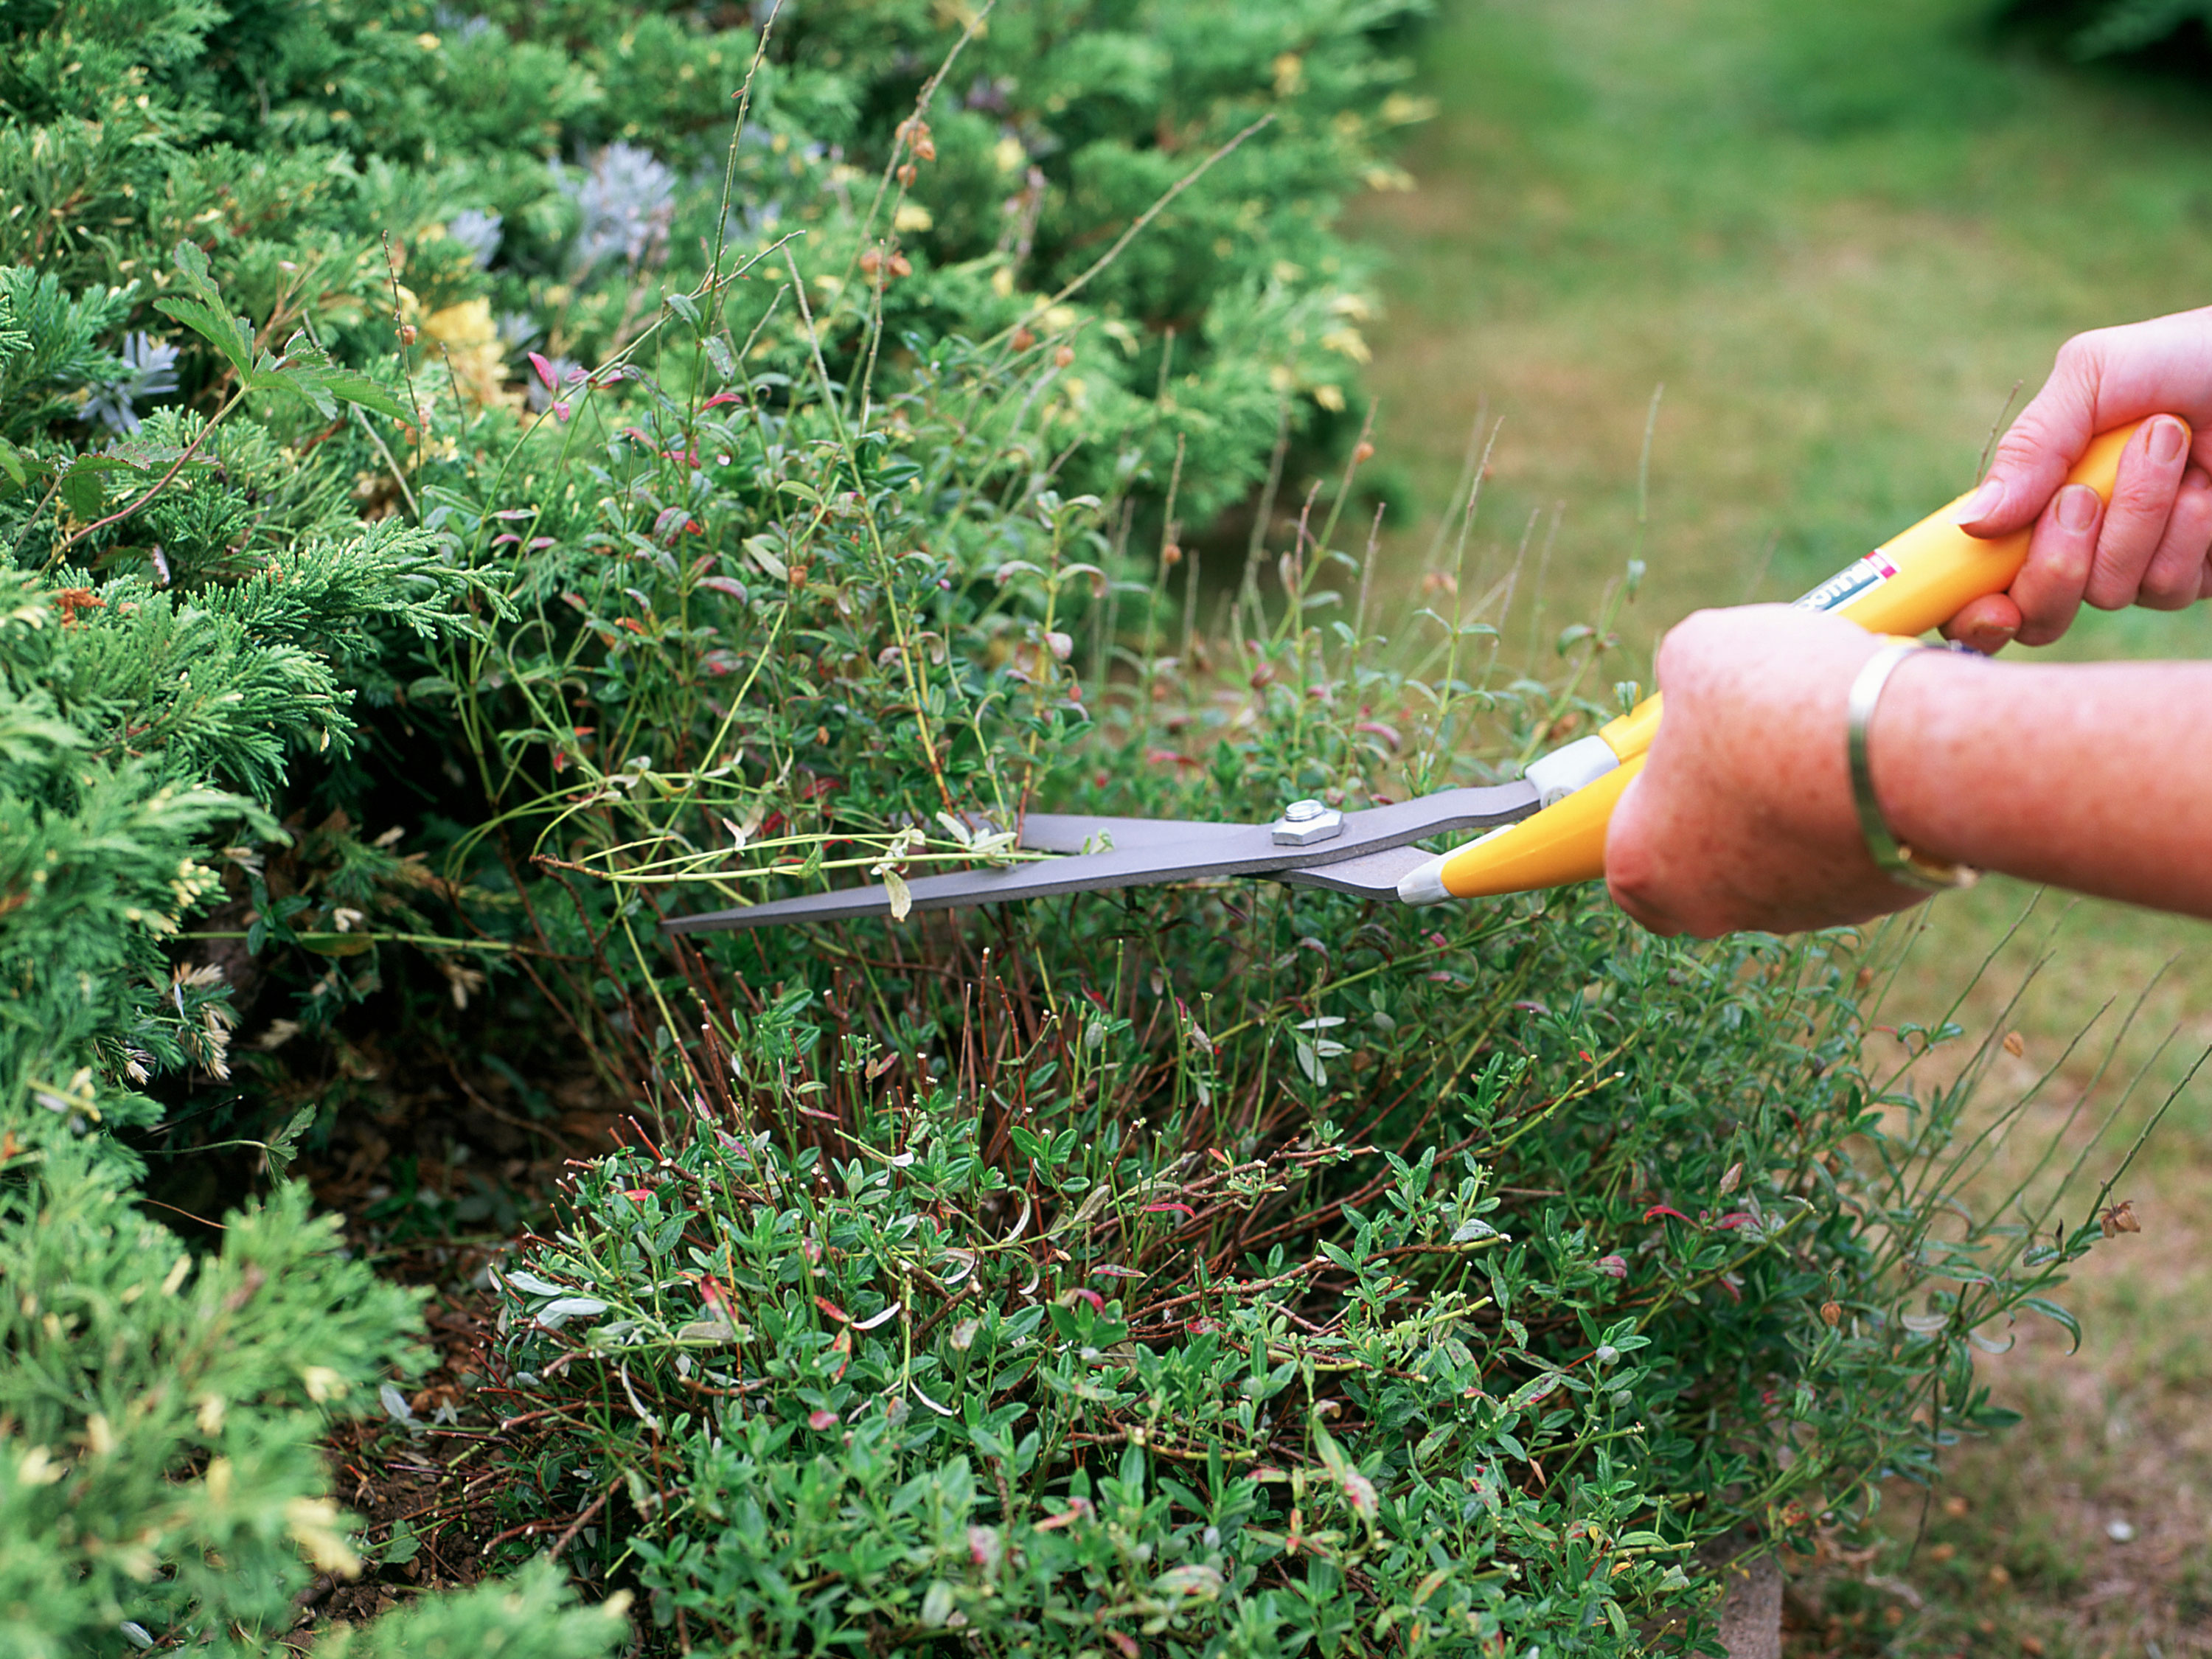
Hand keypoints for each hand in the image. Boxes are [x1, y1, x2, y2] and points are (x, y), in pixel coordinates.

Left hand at [1605, 606, 1929, 936]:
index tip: (1676, 748)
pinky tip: (1867, 758)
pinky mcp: (1871, 902)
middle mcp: (1711, 907)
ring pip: (1780, 854)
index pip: (1626, 846)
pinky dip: (1854, 811)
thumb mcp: (1698, 651)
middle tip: (1748, 737)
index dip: (1649, 792)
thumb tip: (1696, 673)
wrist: (1906, 747)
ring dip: (1791, 802)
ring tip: (1819, 735)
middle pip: (1702, 854)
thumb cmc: (1776, 706)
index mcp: (1645, 864)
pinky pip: (1850, 851)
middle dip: (1722, 797)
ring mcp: (1795, 912)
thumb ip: (1681, 672)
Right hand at [1945, 308, 2211, 652]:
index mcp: (2037, 500)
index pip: (1981, 582)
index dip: (1972, 610)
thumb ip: (2031, 445)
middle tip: (2083, 498)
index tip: (1987, 606)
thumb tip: (1972, 523)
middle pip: (2038, 614)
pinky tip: (2205, 485)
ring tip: (2170, 445)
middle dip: (2055, 564)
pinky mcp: (2199, 574)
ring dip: (2139, 518)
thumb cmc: (2188, 357)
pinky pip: (2171, 588)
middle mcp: (2083, 544)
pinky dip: (2187, 531)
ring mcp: (2142, 564)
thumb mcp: (2094, 375)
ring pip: (2110, 593)